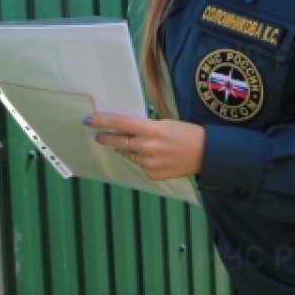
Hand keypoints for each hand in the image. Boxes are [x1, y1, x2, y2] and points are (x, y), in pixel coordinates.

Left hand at [86, 113, 204, 180]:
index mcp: (151, 129)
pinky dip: (142, 160)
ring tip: (138, 144)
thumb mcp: (164, 124)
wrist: (205, 153)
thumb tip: (125, 129)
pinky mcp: (154, 175)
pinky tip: (154, 156)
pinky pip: (140, 166)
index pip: (120, 123)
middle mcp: (148, 147)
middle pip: (118, 142)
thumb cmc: (186, 133)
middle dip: (106, 138)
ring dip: (127, 149)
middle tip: (98, 136)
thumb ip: (144, 128)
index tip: (88, 120)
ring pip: (129, 155)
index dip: (102, 121)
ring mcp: (150, 163)